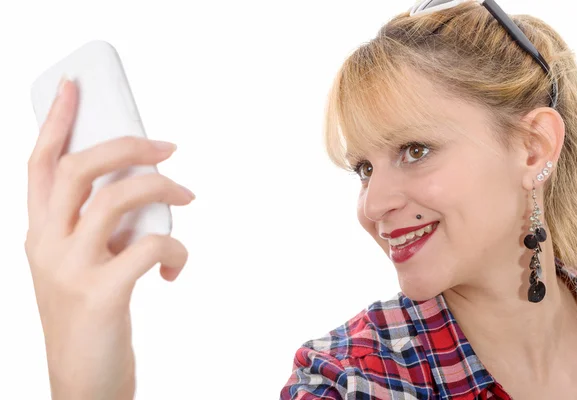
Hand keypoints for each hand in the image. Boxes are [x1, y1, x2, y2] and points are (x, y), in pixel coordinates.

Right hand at [25, 78, 194, 398]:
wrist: (82, 386)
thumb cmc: (90, 318)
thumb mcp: (82, 266)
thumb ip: (100, 227)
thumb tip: (146, 189)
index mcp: (39, 234)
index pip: (39, 164)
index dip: (56, 120)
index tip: (75, 86)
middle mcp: (46, 245)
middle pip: (79, 168)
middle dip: (127, 145)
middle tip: (167, 146)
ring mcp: (69, 270)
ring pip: (118, 198)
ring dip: (163, 189)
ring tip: (187, 197)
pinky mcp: (101, 294)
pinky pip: (150, 246)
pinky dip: (176, 248)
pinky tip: (176, 268)